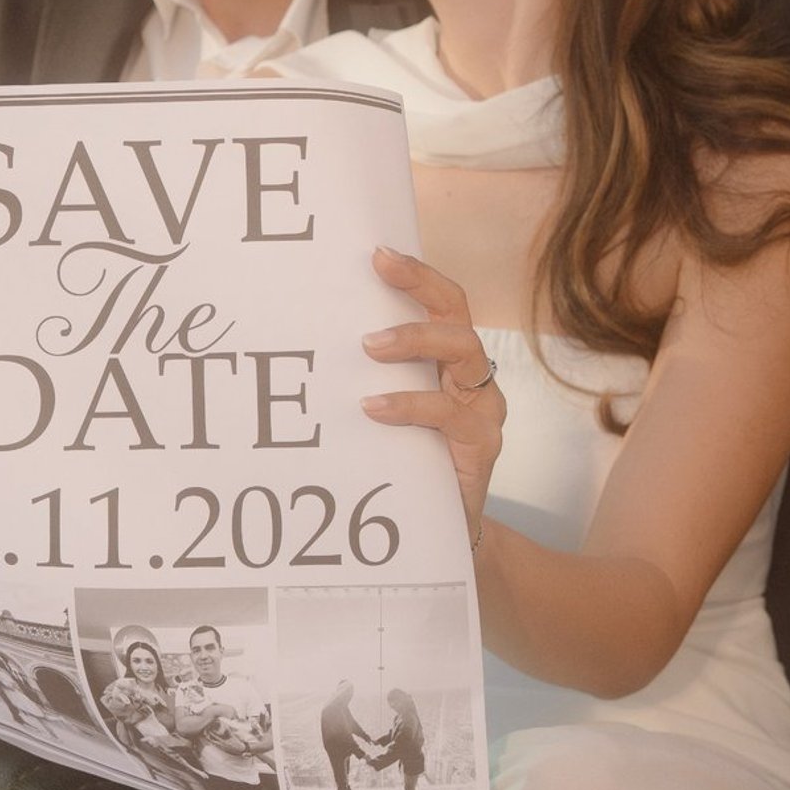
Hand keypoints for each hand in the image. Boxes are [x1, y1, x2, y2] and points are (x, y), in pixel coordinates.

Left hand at [361, 246, 506, 542]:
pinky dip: (410, 405)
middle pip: (457, 314)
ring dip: (415, 339)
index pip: (444, 304)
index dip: (417, 275)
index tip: (377, 253)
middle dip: (420, 286)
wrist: (439, 536)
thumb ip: (369, 383)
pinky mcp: (482, 446)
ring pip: (463, 351)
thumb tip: (306, 344)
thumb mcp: (387, 417)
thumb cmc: (407, 467)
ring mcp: (483, 410)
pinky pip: (450, 414)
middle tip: (378, 272)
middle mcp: (472, 379)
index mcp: (450, 364)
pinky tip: (374, 408)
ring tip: (369, 345)